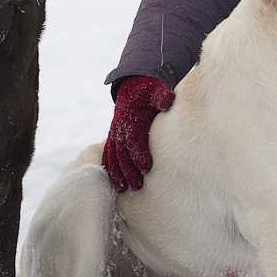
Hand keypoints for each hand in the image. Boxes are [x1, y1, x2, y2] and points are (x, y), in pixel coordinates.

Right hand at [101, 76, 174, 191]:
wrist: (133, 88)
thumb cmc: (149, 92)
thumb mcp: (157, 90)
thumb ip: (162, 96)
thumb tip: (168, 100)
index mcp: (131, 117)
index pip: (134, 138)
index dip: (139, 153)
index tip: (147, 168)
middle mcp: (120, 127)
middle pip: (122, 151)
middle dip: (129, 169)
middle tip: (137, 185)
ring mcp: (114, 133)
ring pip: (113, 155)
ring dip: (117, 172)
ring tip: (124, 188)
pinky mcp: (113, 137)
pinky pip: (108, 154)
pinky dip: (110, 168)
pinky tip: (115, 183)